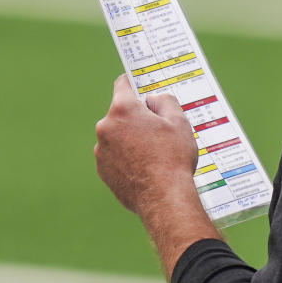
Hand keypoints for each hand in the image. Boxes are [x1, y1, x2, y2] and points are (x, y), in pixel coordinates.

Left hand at [94, 74, 199, 215]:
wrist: (164, 199)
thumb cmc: (173, 158)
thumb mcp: (179, 121)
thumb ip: (165, 101)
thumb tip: (153, 100)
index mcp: (123, 109)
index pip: (123, 84)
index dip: (134, 83)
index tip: (140, 86)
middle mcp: (106, 127)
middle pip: (121, 113)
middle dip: (137, 117)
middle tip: (158, 130)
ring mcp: (101, 150)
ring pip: (118, 136)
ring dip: (131, 139)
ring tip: (154, 154)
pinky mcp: (102, 170)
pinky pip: (115, 156)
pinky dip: (127, 158)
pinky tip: (145, 168)